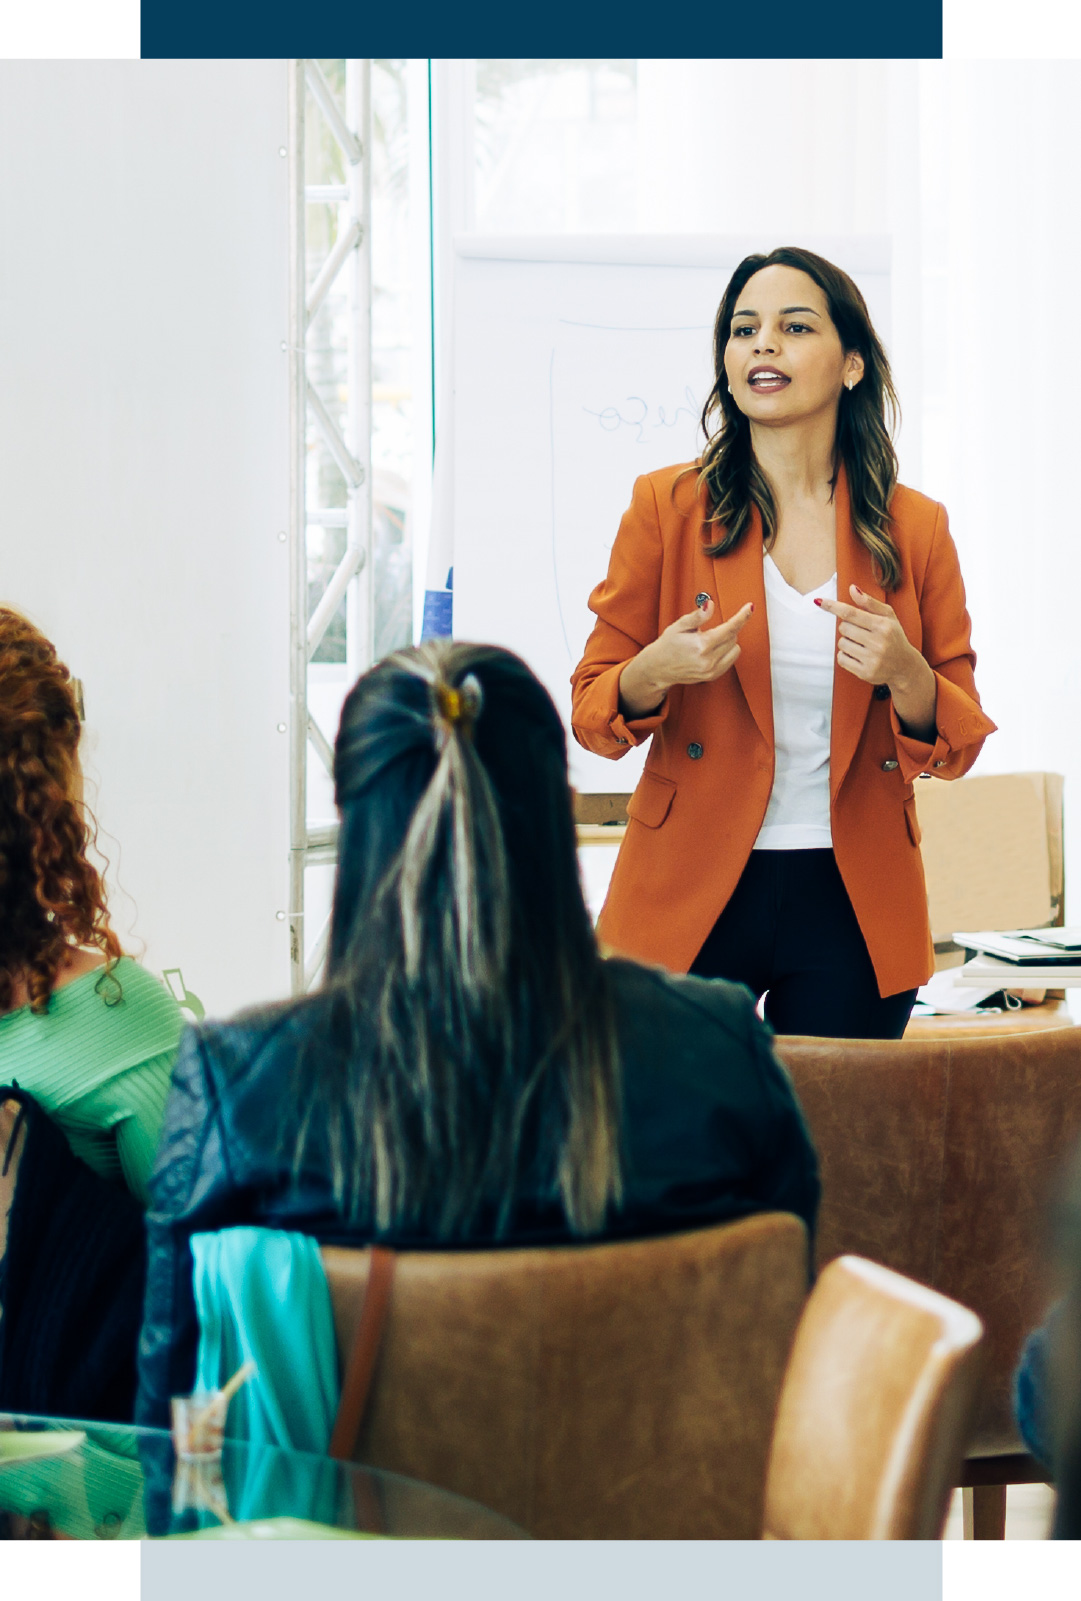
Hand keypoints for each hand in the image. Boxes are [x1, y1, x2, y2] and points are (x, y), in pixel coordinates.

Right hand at [619, 598, 752, 718]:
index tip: (750, 607)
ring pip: (735, 650)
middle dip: (728, 629)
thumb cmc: (667, 645)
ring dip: (728, 641)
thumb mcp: (679, 626)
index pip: (729, 628)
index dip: (742, 616)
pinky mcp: (712, 676)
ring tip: (710, 641)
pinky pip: (730, 660)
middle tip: (710, 628)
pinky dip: (726, 652)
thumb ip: (697, 616)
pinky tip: (712, 650)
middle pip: (733, 638)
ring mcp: (711, 670)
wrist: (658, 668)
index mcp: (701, 645)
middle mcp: (708, 660)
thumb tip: (710, 605)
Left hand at [815, 585, 918, 687]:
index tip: (819, 601)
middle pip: (844, 628)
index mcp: (883, 626)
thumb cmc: (894, 636)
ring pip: (841, 643)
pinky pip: (841, 659)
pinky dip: (845, 655)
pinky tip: (858, 655)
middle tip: (861, 632)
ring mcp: (872, 659)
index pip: (851, 613)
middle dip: (847, 627)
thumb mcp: (888, 616)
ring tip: (862, 644)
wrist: (904, 666)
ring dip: (846, 642)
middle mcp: (878, 642)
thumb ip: (869, 602)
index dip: (833, 606)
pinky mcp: (865, 673)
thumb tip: (852, 588)